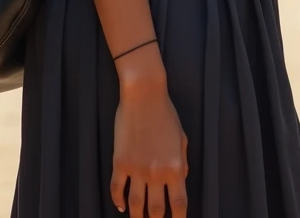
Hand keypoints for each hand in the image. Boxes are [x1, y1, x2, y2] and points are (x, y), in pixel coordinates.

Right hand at [111, 54, 187, 216]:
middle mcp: (156, 173)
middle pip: (156, 210)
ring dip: (136, 216)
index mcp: (175, 168)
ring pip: (135, 204)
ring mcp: (136, 168)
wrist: (144, 95)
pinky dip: (117, 201)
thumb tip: (180, 180)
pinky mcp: (119, 162)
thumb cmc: (166, 113)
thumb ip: (182, 163)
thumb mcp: (181, 139)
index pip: (179, 204)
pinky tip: (121, 206)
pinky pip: (117, 188)